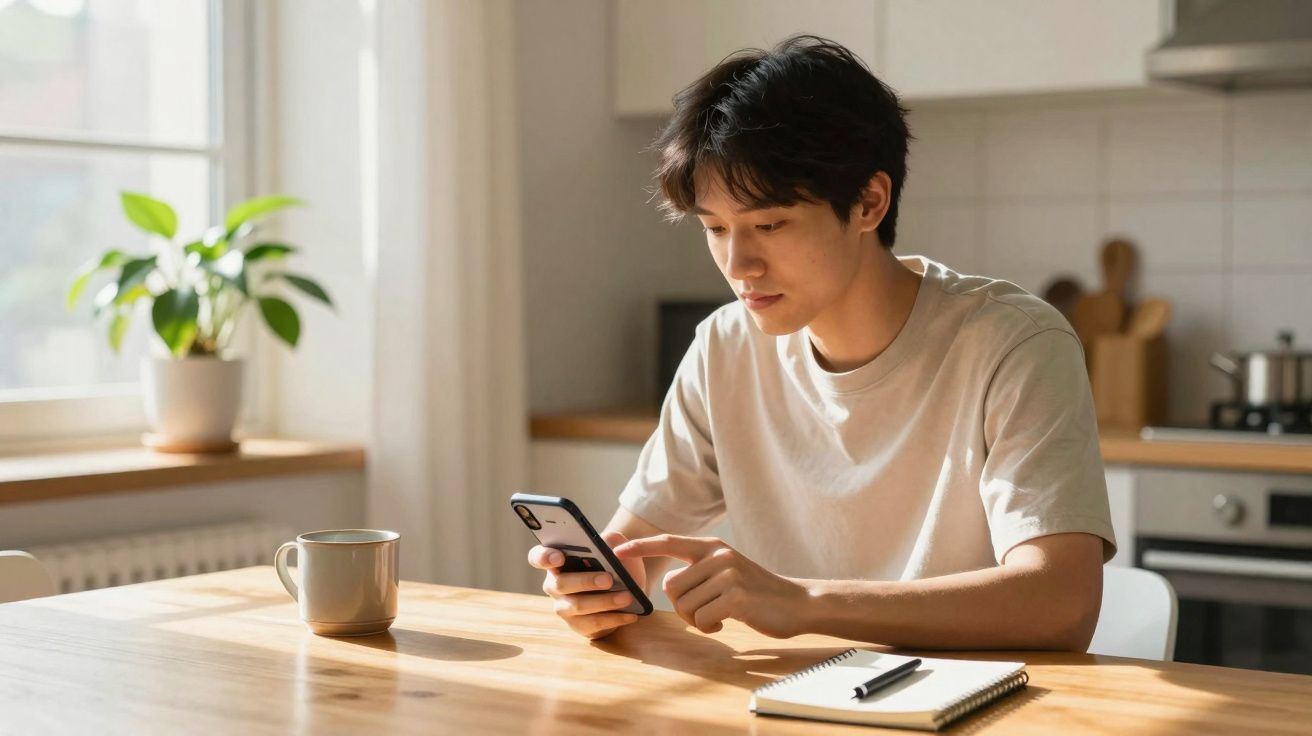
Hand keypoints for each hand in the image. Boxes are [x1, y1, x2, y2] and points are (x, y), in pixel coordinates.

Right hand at [527, 531, 647, 639]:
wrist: (628, 589)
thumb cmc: (615, 564)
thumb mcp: (617, 548)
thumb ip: (612, 540)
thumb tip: (608, 542)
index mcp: (556, 560)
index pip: (538, 557)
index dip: (544, 557)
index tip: (559, 557)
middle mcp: (555, 584)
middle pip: (561, 583)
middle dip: (584, 581)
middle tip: (608, 578)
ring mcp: (564, 607)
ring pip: (578, 606)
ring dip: (604, 602)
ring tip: (626, 597)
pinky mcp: (578, 625)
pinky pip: (592, 624)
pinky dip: (613, 618)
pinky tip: (630, 614)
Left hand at [614, 535, 807, 637]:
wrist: (797, 603)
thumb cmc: (756, 593)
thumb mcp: (727, 571)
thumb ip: (701, 571)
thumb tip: (668, 584)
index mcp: (713, 547)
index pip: (668, 542)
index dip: (641, 547)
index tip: (618, 551)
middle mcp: (718, 555)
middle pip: (671, 586)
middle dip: (683, 607)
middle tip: (706, 612)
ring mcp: (728, 574)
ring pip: (685, 606)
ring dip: (698, 620)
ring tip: (720, 615)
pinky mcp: (736, 597)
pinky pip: (701, 619)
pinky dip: (710, 627)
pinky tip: (727, 622)